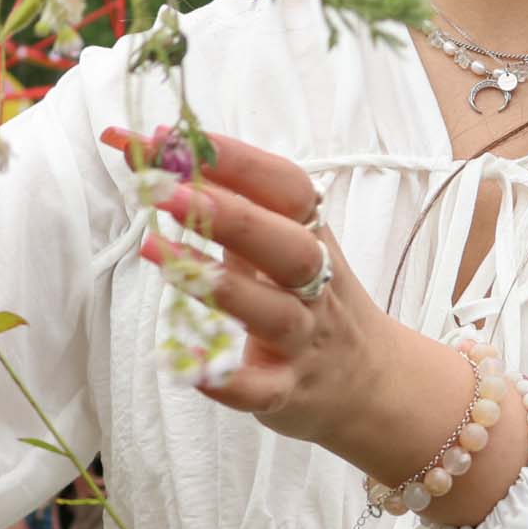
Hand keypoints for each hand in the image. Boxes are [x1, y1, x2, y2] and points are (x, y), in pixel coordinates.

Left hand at [107, 125, 487, 510]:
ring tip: (154, 249)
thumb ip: (233, 203)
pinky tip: (186, 366)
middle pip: (284, 244)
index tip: (168, 136)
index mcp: (313, 236)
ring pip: (269, 311)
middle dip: (227, 213)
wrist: (373, 384)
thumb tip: (165, 149)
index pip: (283, 186)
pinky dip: (227, 380)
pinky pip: (261, 389)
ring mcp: (305, 340)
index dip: (232, 158)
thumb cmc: (312, 300)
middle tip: (160, 188)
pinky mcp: (290, 392)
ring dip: (215, 281)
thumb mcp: (288, 244)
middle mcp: (315, 285)